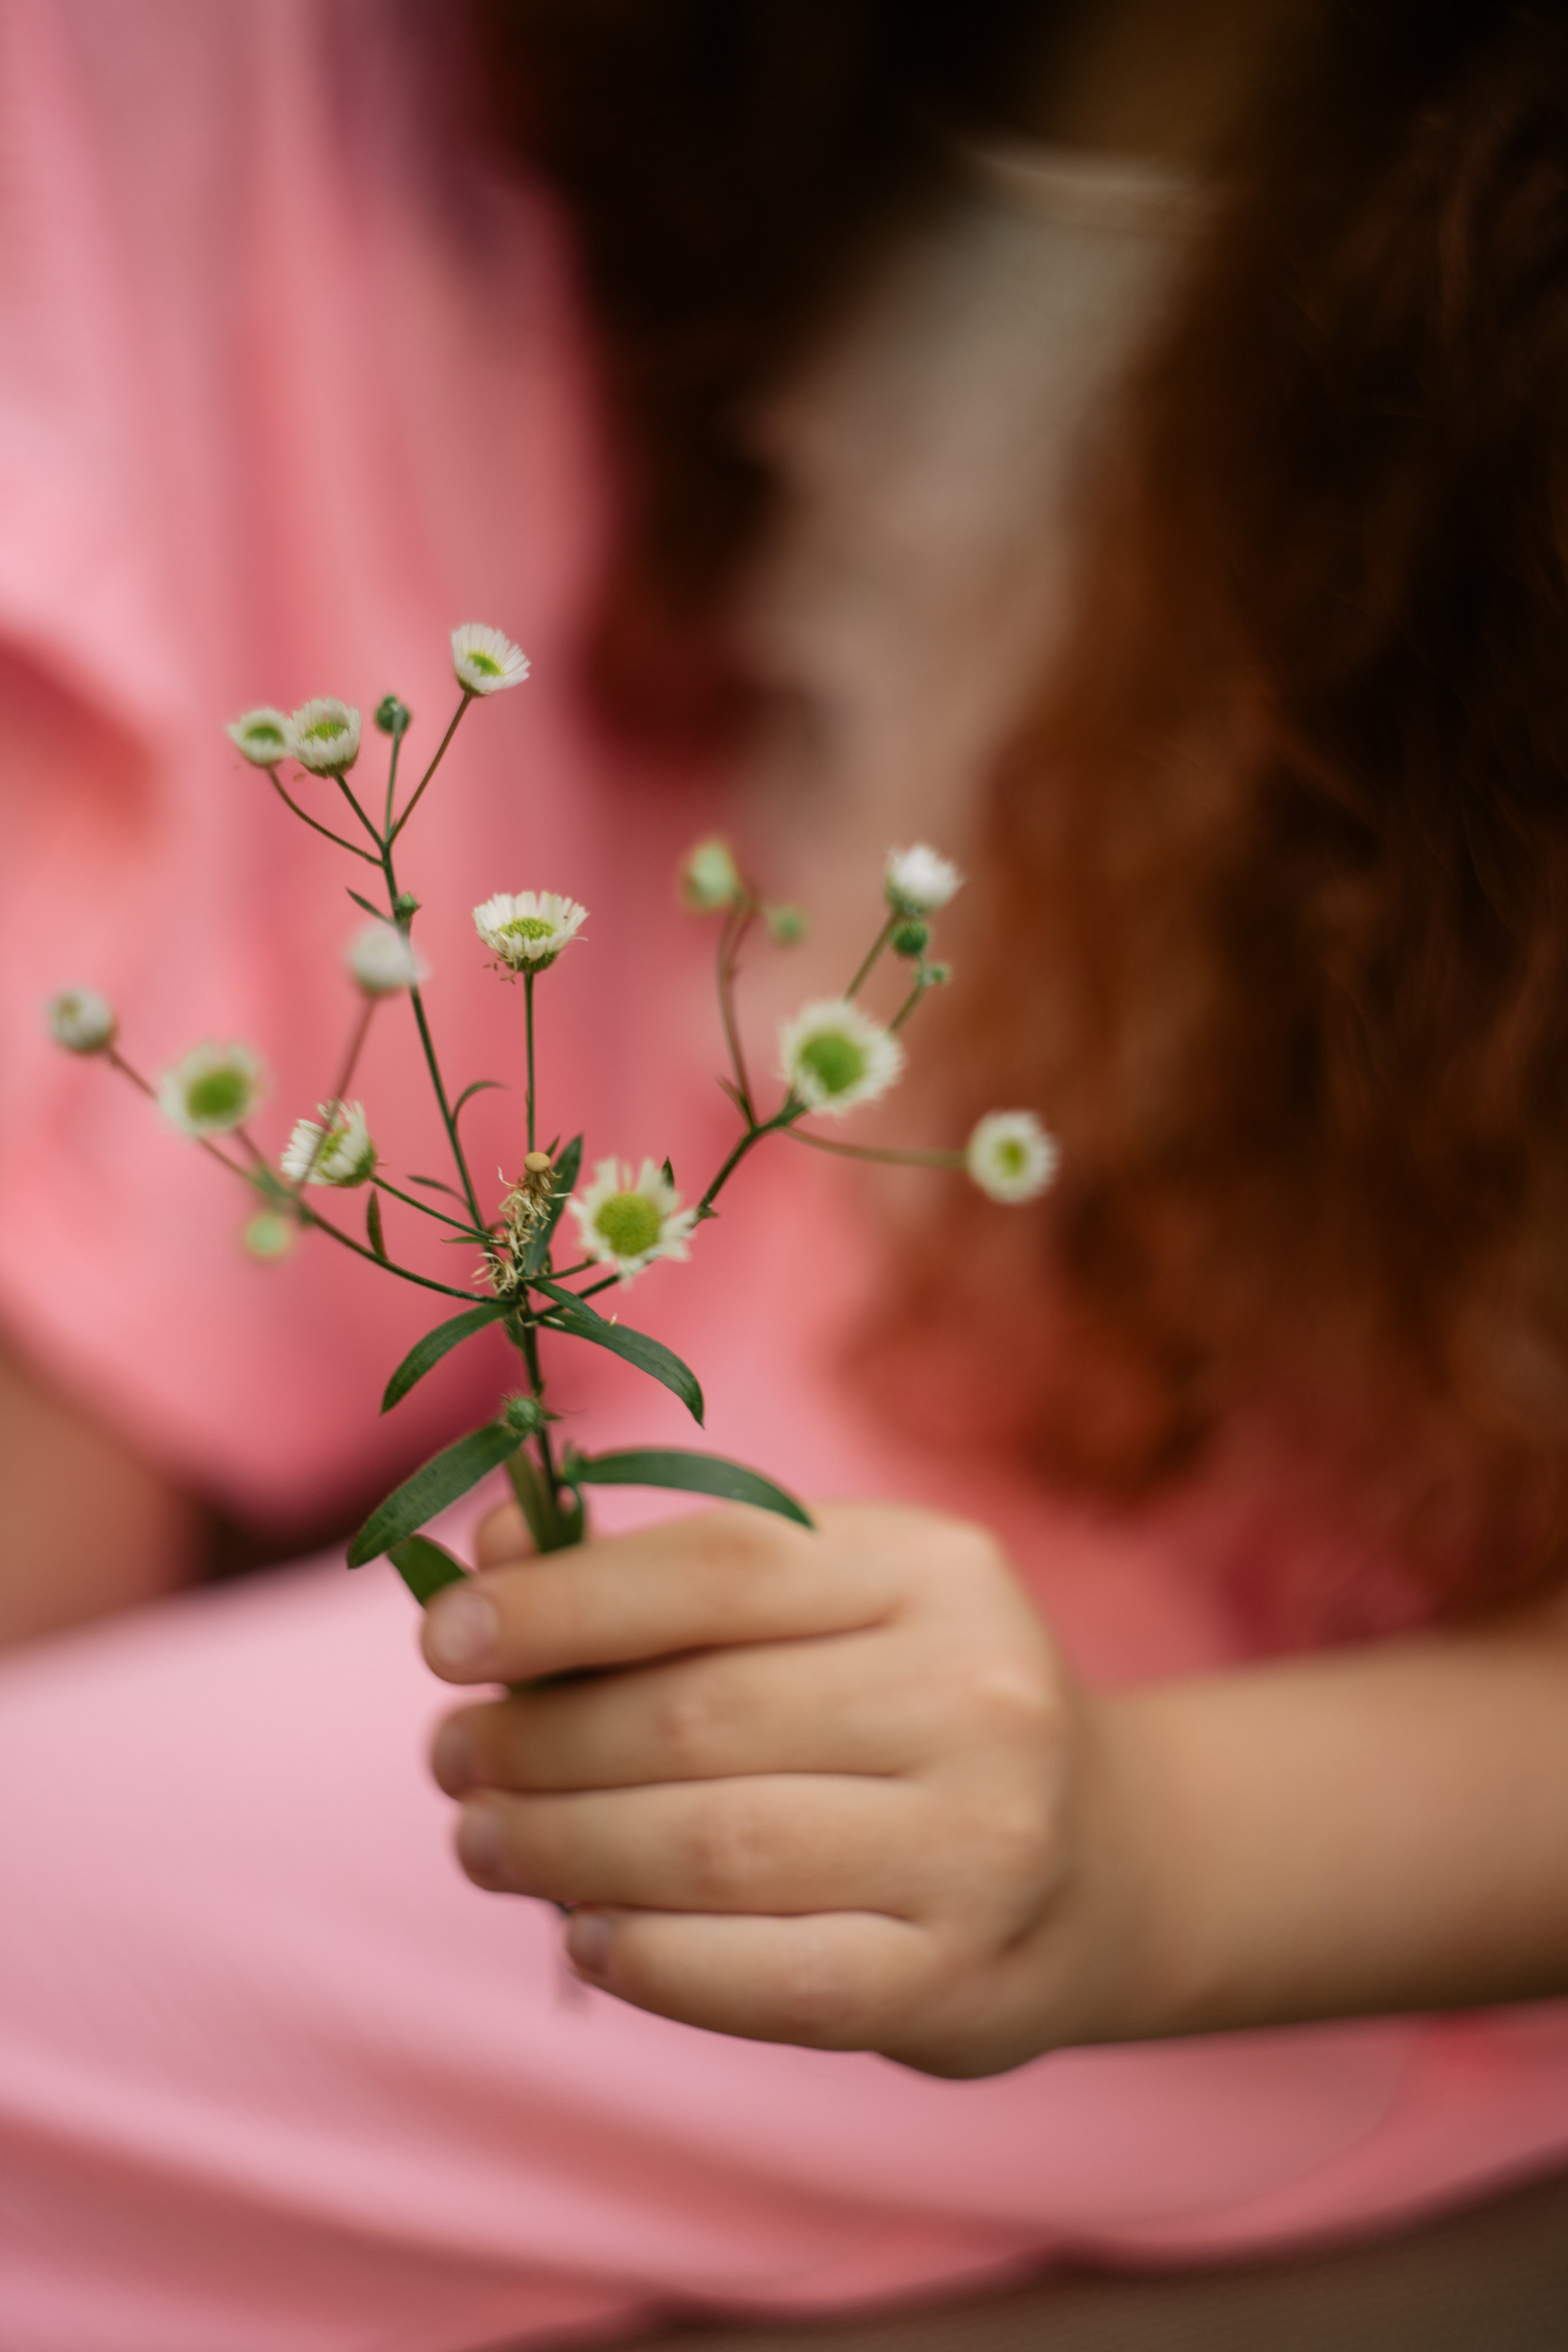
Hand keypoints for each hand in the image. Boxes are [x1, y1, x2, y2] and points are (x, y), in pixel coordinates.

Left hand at [422, 1499, 1106, 2076]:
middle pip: (694, 1715)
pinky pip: (760, 1979)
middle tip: (454, 1758)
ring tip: (485, 1841)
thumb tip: (483, 1555)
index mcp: (932, 1568)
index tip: (441, 1638)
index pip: (718, 1565)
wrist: (1105, 1861)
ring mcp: (980, 1844)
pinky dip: (647, 1958)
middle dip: (536, 1741)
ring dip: (559, 1849)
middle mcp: (975, 1693)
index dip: (561, 1600)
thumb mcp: (826, 1601)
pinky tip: (585, 1932)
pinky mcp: (957, 1980)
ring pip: (710, 1847)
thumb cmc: (912, 1704)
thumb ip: (666, 1579)